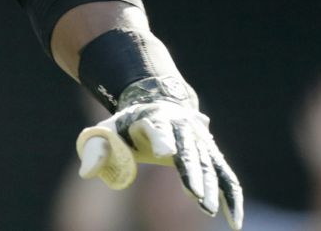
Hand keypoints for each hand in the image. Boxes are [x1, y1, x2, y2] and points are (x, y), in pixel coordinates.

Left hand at [76, 85, 243, 228]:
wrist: (157, 102)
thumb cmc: (127, 125)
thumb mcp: (106, 131)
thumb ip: (97, 151)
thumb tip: (86, 173)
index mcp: (154, 118)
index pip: (158, 129)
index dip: (161, 140)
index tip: (166, 153)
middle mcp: (183, 128)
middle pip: (189, 152)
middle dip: (193, 175)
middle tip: (196, 197)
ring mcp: (201, 141)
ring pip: (210, 166)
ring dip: (212, 188)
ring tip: (210, 212)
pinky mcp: (212, 155)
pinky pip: (225, 177)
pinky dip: (230, 197)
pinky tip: (234, 220)